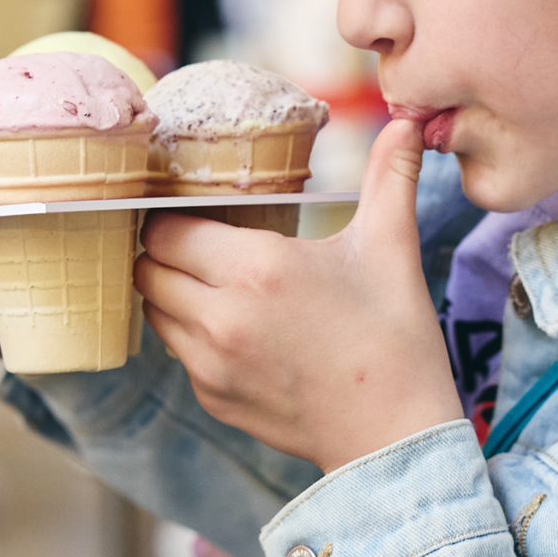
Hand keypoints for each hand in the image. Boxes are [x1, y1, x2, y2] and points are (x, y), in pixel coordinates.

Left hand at [136, 119, 462, 472]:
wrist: (396, 435)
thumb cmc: (395, 335)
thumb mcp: (391, 246)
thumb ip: (390, 176)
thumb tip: (408, 121)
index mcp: (256, 268)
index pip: (167, 228)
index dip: (176, 215)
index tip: (200, 210)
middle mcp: (220, 317)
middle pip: (149, 268)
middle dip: (169, 251)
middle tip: (204, 242)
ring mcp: (210, 365)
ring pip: (155, 312)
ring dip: (175, 293)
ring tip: (217, 283)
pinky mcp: (213, 400)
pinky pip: (180, 354)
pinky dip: (196, 337)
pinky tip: (238, 329)